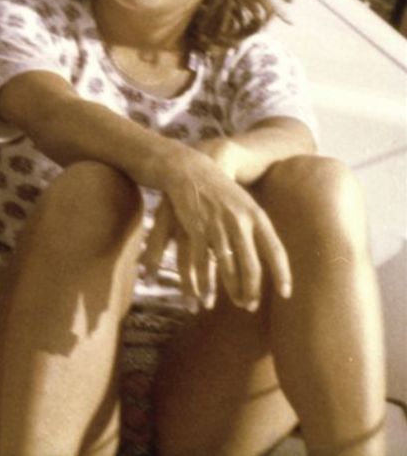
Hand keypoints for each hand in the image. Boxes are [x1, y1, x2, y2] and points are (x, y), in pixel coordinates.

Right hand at [141, 142, 290, 311]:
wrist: (190, 169)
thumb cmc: (221, 190)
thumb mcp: (246, 203)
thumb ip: (258, 228)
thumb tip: (271, 255)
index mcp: (256, 216)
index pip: (276, 251)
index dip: (282, 274)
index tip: (286, 294)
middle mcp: (239, 222)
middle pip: (251, 266)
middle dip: (252, 290)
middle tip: (251, 306)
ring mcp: (217, 226)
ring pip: (227, 268)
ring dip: (231, 291)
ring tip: (233, 303)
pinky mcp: (195, 228)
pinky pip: (202, 263)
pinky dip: (204, 283)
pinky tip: (206, 296)